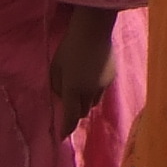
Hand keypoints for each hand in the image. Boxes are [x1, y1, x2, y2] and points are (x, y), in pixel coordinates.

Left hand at [51, 4, 118, 138]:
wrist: (94, 29)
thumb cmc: (70, 46)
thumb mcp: (55, 66)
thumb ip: (57, 85)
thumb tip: (61, 97)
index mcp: (72, 89)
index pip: (69, 117)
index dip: (65, 129)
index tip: (61, 137)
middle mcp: (89, 91)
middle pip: (82, 112)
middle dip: (75, 112)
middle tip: (69, 103)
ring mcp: (102, 84)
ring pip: (93, 102)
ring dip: (85, 101)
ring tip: (80, 88)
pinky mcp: (111, 77)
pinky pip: (101, 90)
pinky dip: (94, 89)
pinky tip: (91, 76)